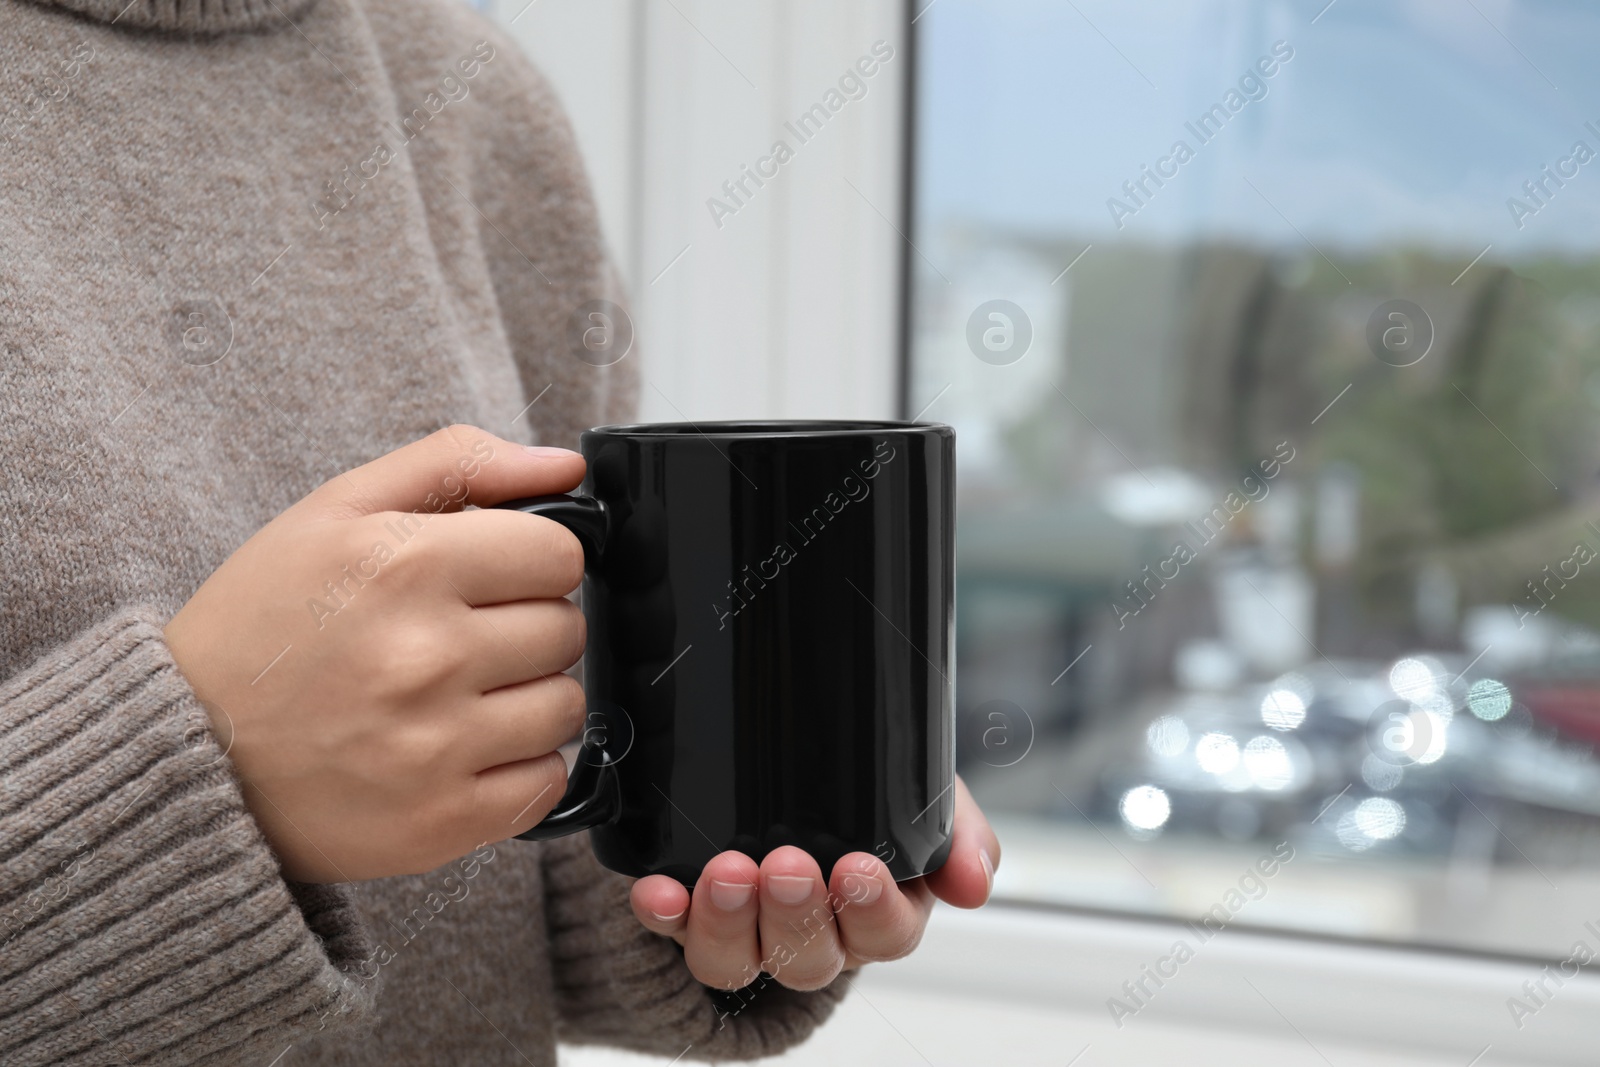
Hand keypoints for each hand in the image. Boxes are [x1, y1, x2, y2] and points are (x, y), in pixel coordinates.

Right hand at [164, 425, 590, 882]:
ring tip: (459, 696)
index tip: (495, 578)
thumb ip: (457, 463)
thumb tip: (563, 466)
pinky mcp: (442, 822)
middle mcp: (426, 657)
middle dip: (527, 627)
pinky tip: (463, 750)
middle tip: (462, 639)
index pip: (560, 557)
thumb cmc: (264, 621)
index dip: (533, 563)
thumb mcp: (338, 509)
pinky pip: (547, 784)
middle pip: (566, 630)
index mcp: (406, 565)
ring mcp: (436, 747)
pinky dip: (520, 768)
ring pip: (565, 708)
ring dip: (528, 699)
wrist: (185, 752)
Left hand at [628, 775, 997, 991]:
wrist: (776, 762)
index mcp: (877, 911)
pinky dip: (664, 914)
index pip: (886, 935)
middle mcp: (813, 935)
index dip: (872, 912)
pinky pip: (671, 932)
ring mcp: (747, 932)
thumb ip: (957, 829)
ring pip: (737, 962)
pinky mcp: (689, 916)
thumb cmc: (860, 790)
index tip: (858, 869)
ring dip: (728, 923)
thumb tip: (974, 885)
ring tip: (726, 873)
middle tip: (787, 865)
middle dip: (797, 915)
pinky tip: (657, 891)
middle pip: (809, 958)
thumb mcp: (922, 791)